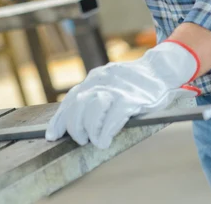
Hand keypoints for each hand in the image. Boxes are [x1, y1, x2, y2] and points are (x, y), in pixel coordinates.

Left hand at [46, 40, 199, 148]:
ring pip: (93, 109)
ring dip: (90, 129)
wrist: (159, 69)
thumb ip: (93, 96)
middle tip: (81, 140)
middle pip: (78, 104)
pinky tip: (104, 140)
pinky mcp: (131, 98)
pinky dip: (106, 131)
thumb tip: (74, 121)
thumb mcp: (108, 83)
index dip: (59, 120)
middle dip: (75, 127)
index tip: (51, 136)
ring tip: (94, 141)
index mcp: (94, 78)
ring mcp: (116, 88)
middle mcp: (102, 80)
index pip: (71, 99)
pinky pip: (114, 116)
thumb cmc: (131, 83)